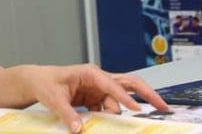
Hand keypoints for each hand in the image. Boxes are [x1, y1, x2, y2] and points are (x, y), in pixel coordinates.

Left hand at [19, 64, 168, 132]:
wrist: (38, 81)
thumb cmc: (46, 83)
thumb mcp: (54, 99)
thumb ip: (67, 114)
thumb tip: (80, 129)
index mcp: (90, 73)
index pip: (111, 85)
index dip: (124, 98)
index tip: (136, 110)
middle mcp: (98, 78)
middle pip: (129, 83)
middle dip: (147, 93)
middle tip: (163, 106)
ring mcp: (99, 88)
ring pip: (122, 97)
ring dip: (126, 110)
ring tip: (135, 122)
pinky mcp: (96, 98)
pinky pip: (111, 107)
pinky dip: (115, 115)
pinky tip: (116, 124)